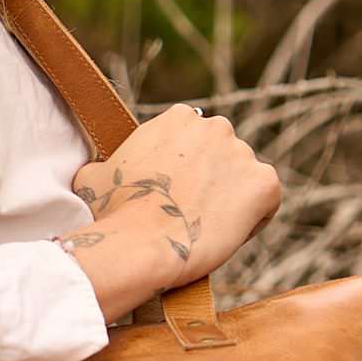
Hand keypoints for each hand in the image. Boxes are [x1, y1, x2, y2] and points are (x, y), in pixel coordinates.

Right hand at [68, 103, 281, 287]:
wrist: (142, 242)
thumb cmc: (114, 213)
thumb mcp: (94, 175)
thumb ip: (106, 163)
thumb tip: (99, 171)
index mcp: (178, 118)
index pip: (193, 143)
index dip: (185, 171)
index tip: (174, 195)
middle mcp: (216, 126)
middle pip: (222, 156)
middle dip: (212, 180)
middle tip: (192, 213)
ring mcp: (243, 154)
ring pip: (244, 178)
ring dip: (231, 199)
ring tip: (208, 228)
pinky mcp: (265, 183)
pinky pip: (267, 200)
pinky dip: (255, 218)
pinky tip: (230, 234)